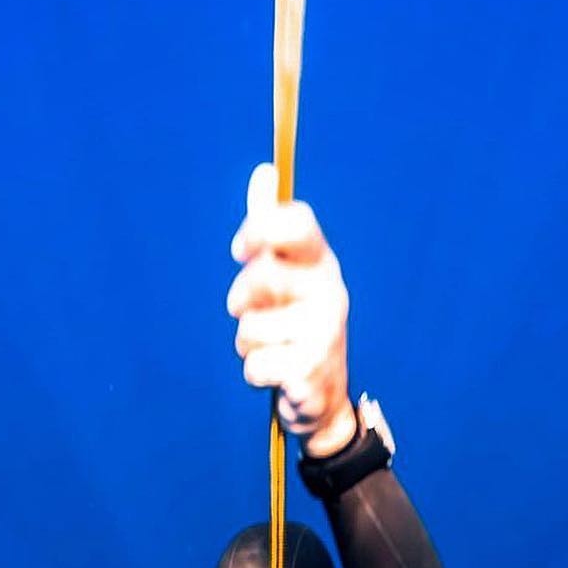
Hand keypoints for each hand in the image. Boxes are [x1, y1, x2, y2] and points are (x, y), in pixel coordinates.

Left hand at [226, 162, 355, 451]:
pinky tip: (276, 374)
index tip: (237, 251)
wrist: (322, 396)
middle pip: (262, 274)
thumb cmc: (295, 325)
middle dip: (241, 298)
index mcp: (321, 263)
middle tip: (247, 312)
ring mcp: (324, 332)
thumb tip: (264, 171)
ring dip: (246, 343)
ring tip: (270, 348)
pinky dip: (256, 373)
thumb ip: (270, 231)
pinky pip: (256, 366)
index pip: (297, 224)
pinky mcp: (311, 370)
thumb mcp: (286, 276)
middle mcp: (330, 291)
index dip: (260, 230)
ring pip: (250, 328)